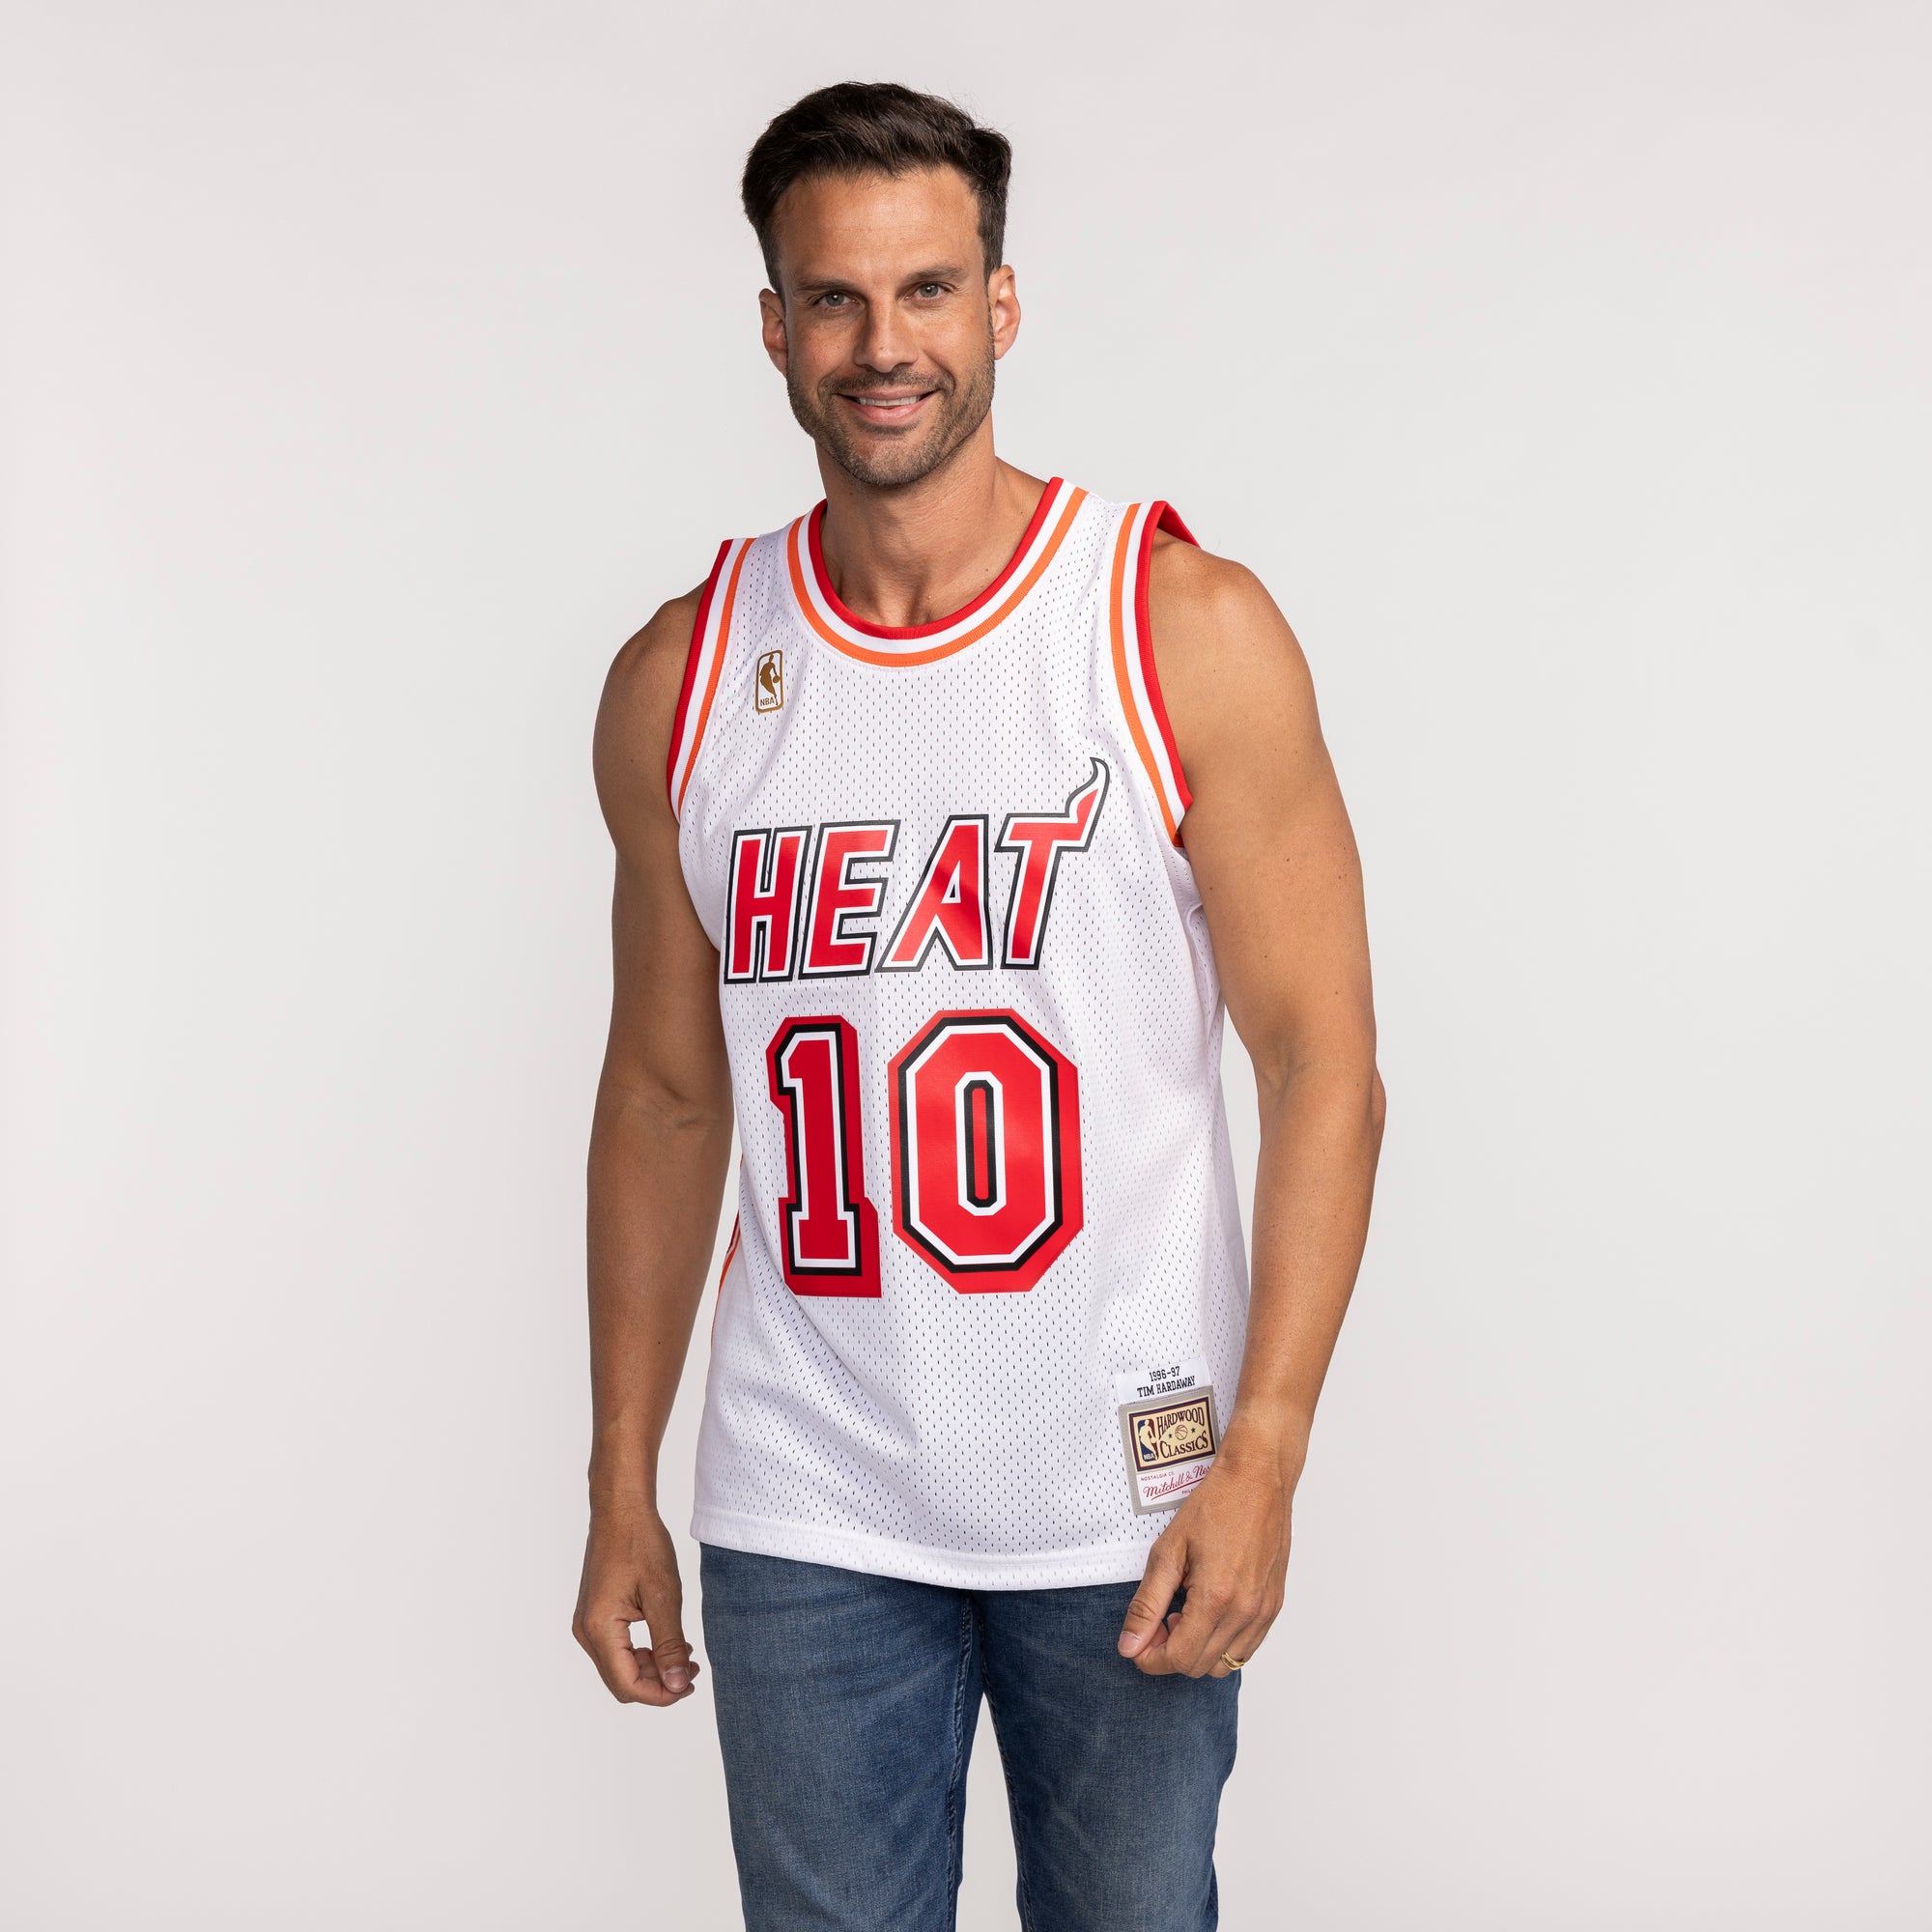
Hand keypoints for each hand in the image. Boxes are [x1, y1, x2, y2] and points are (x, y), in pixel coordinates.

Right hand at [572, 1498, 698, 1705]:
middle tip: (692, 1670)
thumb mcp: (664, 1596)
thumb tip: (675, 1685)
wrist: (620, 1511)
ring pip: (620, 1667)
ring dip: (652, 1667)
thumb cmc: (641, 1544)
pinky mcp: (596, 1615)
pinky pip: (617, 1648)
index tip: (689, 1686)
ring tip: (685, 1654)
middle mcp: (587, 1632)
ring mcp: (588, 1624)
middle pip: (622, 1681)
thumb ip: (669, 1644)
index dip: (660, 1695)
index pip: (627, 1685)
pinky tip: (668, 1640)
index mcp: (600, 1629)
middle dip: (658, 1683)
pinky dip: (643, 1651)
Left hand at [1116, 1428, 1297, 1676]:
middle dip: (1171, 1653)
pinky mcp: (1274, 1606)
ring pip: (1225, 1664)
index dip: (1151, 1659)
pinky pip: (1246, 1648)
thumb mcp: (1168, 1551)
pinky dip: (1222, 1643)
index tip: (1138, 1644)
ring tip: (1183, 1614)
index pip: (1179, 1658)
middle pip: (1199, 1666)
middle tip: (1157, 1622)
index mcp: (1216, 1598)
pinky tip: (1208, 1612)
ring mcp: (1264, 1612)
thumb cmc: (1215, 1505)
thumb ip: (1147, 1604)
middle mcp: (1245, 1612)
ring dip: (1198, 1650)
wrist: (1259, 1479)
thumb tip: (1130, 1645)